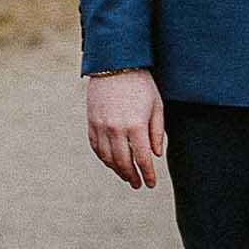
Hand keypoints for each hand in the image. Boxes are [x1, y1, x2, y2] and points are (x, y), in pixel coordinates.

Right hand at [86, 68, 166, 188]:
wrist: (115, 64)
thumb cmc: (141, 83)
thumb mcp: (157, 105)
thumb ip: (157, 132)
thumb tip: (155, 155)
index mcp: (136, 125)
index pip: (142, 159)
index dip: (147, 174)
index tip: (151, 184)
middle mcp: (117, 129)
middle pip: (124, 162)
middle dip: (132, 176)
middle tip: (138, 184)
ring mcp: (101, 126)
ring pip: (108, 158)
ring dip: (117, 170)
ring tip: (126, 176)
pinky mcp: (91, 122)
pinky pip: (96, 147)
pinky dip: (103, 158)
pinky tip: (111, 162)